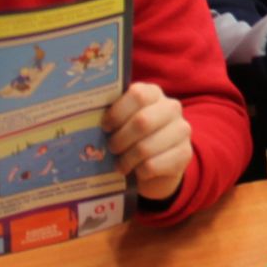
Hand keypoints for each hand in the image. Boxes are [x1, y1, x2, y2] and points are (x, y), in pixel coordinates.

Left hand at [102, 81, 191, 204]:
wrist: (158, 166)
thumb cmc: (132, 139)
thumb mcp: (123, 122)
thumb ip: (111, 115)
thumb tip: (81, 119)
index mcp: (153, 93)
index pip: (137, 95)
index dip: (117, 112)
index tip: (104, 127)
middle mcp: (171, 108)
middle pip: (142, 122)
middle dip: (120, 140)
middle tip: (111, 149)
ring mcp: (181, 130)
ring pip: (146, 147)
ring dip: (126, 159)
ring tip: (119, 165)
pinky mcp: (185, 153)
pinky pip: (153, 165)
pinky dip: (139, 172)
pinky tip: (136, 172)